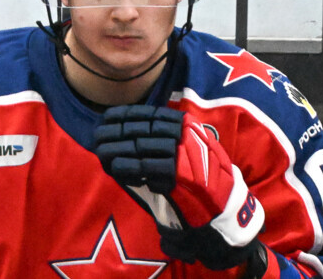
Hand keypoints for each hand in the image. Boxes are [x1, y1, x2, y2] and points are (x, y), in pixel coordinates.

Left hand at [92, 104, 264, 265]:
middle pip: (140, 129)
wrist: (224, 207)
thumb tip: (122, 132)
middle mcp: (186, 135)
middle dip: (115, 133)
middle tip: (97, 138)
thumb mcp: (185, 151)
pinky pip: (146, 167)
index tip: (105, 118)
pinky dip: (127, 167)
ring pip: (140, 146)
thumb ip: (160, 141)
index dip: (124, 115)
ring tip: (101, 154)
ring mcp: (185, 153)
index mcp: (186, 125)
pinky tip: (115, 169)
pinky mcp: (181, 174)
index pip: (148, 114)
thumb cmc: (200, 179)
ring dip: (116, 150)